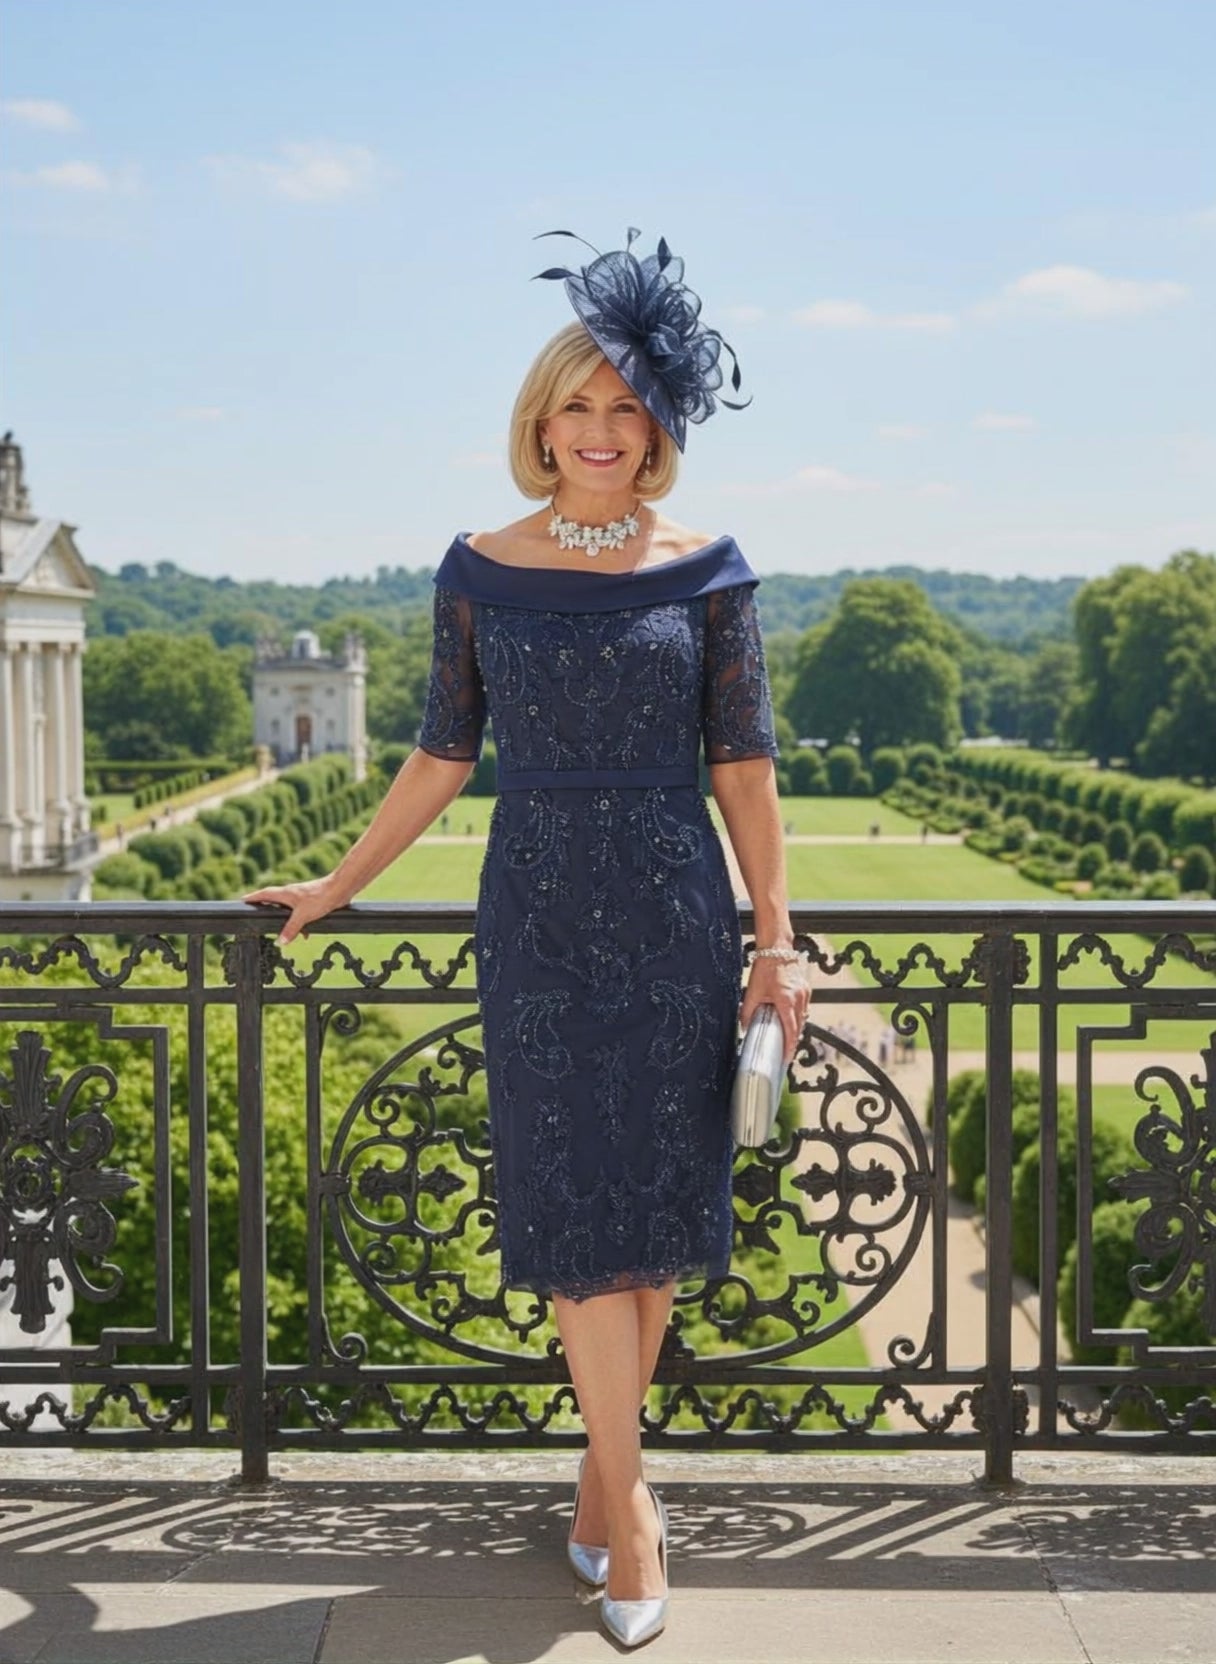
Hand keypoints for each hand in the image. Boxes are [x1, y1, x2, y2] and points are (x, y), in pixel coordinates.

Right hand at [242, 875, 348, 946]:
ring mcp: (302, 897)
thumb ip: (291, 929)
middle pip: (274, 900)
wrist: (341, 889)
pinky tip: (305, 933)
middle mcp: (291, 893)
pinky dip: (300, 923)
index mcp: (285, 893)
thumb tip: (280, 942)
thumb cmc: (320, 897)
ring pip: (288, 908)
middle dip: (266, 908)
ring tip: (282, 931)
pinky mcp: (312, 901)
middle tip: (258, 913)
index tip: (243, 900)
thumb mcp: (302, 916)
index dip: (253, 897)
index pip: (264, 894)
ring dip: (285, 919)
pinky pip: (301, 913)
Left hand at [739, 953, 810, 1067]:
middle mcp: (799, 998)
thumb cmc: (765, 969)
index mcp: (787, 1000)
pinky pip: (804, 1009)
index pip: (791, 1030)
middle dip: (792, 1042)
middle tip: (784, 1054)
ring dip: (796, 1030)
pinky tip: (790, 1022)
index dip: (789, 1047)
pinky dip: (798, 1018)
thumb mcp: (753, 991)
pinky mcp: (806, 990)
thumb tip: (744, 1027)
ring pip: (803, 1019)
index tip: (785, 1059)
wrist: (777, 949)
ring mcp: (805, 994)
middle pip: (799, 1027)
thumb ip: (747, 1011)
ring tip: (787, 1041)